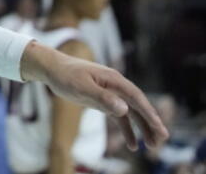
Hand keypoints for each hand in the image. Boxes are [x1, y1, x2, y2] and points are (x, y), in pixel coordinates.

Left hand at [20, 41, 167, 149]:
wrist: (52, 69)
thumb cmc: (66, 75)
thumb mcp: (82, 87)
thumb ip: (102, 98)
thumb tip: (124, 109)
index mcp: (113, 79)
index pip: (136, 97)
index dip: (149, 112)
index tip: (159, 127)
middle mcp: (116, 86)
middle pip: (138, 105)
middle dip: (151, 122)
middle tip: (162, 139)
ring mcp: (111, 93)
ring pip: (132, 113)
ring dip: (142, 128)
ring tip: (153, 145)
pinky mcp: (104, 101)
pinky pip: (120, 117)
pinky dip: (127, 130)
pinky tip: (132, 145)